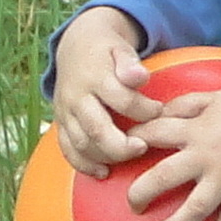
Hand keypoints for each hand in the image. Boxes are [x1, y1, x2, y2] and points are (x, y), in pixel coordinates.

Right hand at [51, 7, 158, 175]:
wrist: (75, 48)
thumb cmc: (107, 52)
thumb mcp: (120, 49)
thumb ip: (129, 63)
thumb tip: (139, 77)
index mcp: (95, 76)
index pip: (121, 99)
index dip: (144, 110)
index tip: (159, 111)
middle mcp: (77, 97)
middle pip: (97, 129)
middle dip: (122, 145)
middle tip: (143, 147)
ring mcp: (66, 112)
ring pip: (82, 143)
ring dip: (106, 156)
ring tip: (130, 156)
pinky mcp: (60, 124)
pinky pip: (67, 150)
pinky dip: (83, 165)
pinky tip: (103, 172)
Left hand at [124, 85, 220, 220]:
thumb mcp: (215, 96)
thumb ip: (184, 104)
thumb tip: (158, 112)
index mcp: (196, 128)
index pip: (154, 134)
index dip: (133, 140)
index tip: (123, 151)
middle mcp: (207, 155)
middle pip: (164, 177)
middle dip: (141, 193)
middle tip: (133, 205)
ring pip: (195, 208)